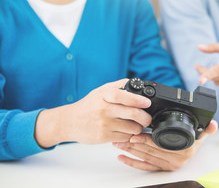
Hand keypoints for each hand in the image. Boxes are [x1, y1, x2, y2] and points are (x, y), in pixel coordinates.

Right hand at [35, 79, 152, 147]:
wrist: (69, 122)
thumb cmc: (89, 105)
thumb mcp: (101, 91)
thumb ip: (118, 86)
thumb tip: (137, 84)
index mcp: (104, 95)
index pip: (123, 96)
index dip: (137, 99)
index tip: (147, 103)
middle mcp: (104, 109)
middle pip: (133, 114)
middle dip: (146, 117)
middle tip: (147, 118)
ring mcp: (104, 124)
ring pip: (132, 128)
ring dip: (138, 127)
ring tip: (136, 125)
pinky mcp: (104, 136)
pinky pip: (125, 137)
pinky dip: (129, 135)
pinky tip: (126, 131)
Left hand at [112, 120, 217, 170]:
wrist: (195, 149)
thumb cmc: (195, 139)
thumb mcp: (203, 133)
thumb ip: (207, 127)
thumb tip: (214, 123)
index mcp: (183, 150)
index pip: (160, 144)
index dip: (146, 140)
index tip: (134, 135)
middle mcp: (176, 160)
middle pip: (150, 151)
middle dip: (133, 144)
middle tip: (120, 137)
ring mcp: (168, 165)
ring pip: (145, 158)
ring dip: (130, 151)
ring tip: (118, 144)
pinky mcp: (162, 169)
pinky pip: (145, 167)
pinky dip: (132, 163)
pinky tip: (122, 158)